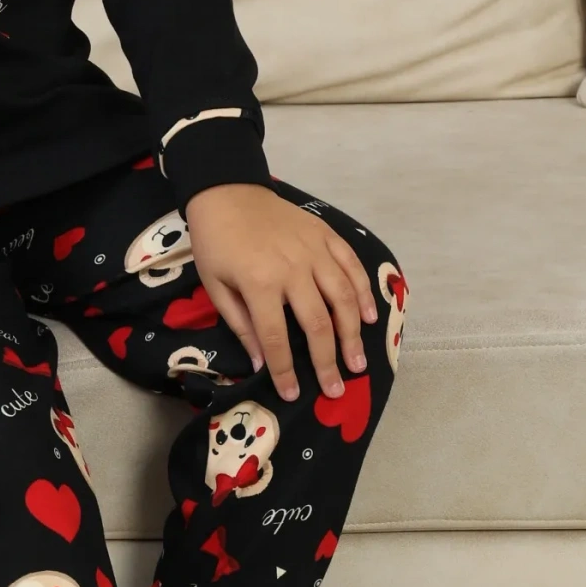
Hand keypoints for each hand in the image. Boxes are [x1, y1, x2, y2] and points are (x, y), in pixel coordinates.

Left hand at [184, 183, 375, 403]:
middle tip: (336, 389)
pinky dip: (363, 293)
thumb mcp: (216, 286)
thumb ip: (240, 324)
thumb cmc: (217, 243)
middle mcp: (292, 268)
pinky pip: (351, 267)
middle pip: (317, 323)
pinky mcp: (326, 235)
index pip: (276, 337)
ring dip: (353, 334)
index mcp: (259, 283)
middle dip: (328, 361)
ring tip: (358, 362)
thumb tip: (262, 362)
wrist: (228, 192)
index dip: (286, 370)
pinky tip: (370, 317)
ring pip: (342, 297)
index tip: (293, 394)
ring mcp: (314, 250)